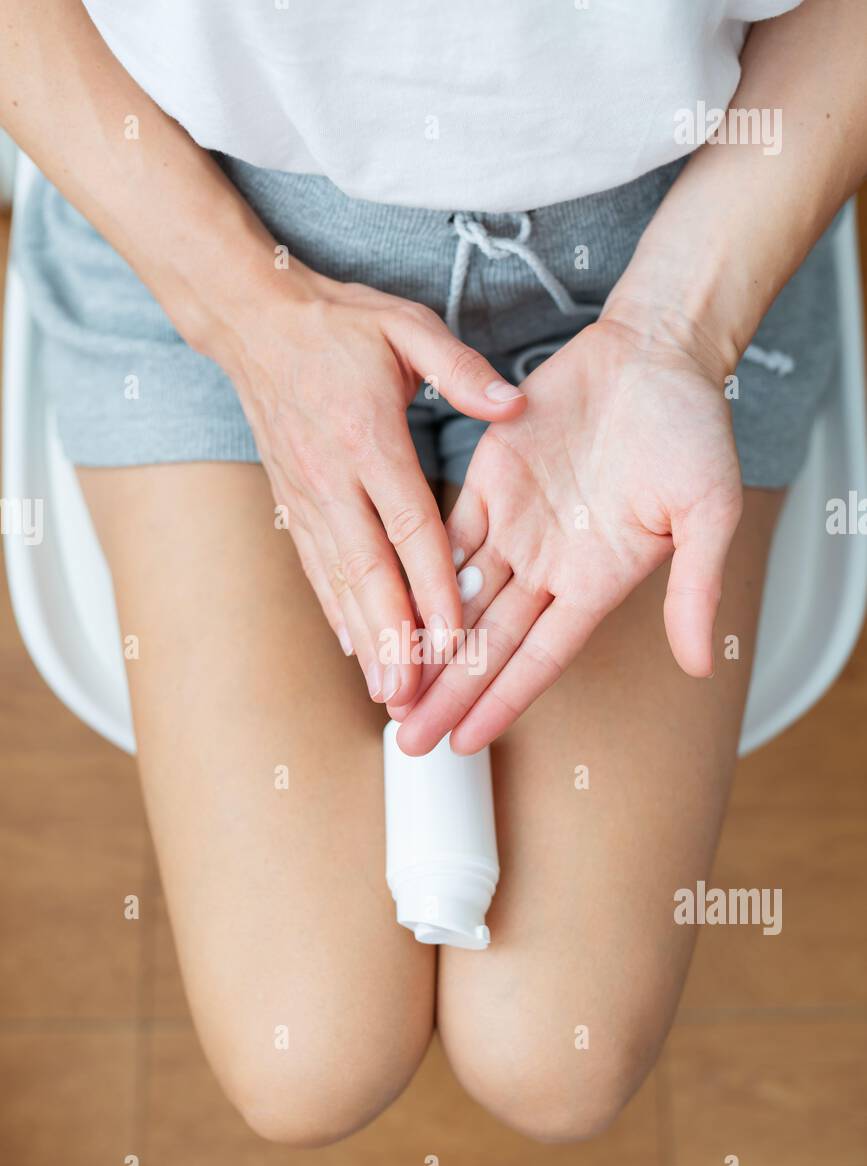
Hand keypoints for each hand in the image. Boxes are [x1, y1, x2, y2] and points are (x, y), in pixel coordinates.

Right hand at [221, 267, 525, 705]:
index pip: (407, 525)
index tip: (453, 636)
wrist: (253, 320)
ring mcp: (306, 496)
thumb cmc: (339, 324)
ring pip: (337, 580)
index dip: (433, 585)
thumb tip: (514, 406)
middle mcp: (332, 477)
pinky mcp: (291, 503)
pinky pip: (315, 567)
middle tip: (411, 693)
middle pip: (367, 570)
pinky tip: (353, 649)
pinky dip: (335, 611)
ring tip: (385, 693)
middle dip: (392, 637)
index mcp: (368, 437)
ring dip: (362, 640)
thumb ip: (462, 369)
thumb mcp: (407, 327)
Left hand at [391, 309, 742, 752]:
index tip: (464, 742)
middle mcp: (551, 563)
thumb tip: (701, 664)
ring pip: (458, 598)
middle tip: (408, 739)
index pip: (540, 657)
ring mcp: (517, 524)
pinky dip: (416, 572)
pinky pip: (445, 535)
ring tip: (390, 688)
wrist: (656, 349)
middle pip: (489, 642)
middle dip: (448, 692)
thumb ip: (695, 587)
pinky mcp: (490, 481)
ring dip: (425, 645)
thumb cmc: (692, 427)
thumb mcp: (709, 511)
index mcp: (598, 580)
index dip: (501, 699)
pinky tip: (388, 608)